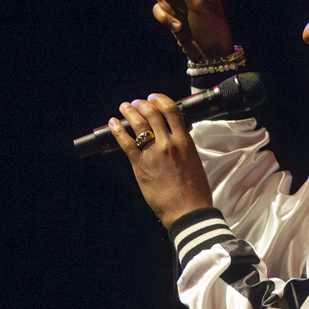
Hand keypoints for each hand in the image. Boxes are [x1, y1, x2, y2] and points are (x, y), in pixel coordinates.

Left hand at [108, 93, 212, 227]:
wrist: (187, 210)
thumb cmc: (195, 191)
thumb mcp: (194, 161)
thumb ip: (183, 147)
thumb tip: (173, 138)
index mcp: (185, 141)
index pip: (171, 110)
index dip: (160, 100)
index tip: (153, 98)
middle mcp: (168, 143)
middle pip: (152, 113)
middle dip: (142, 104)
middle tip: (137, 102)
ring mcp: (153, 153)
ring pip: (138, 124)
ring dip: (129, 112)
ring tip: (125, 107)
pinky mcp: (140, 165)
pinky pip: (125, 143)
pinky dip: (118, 130)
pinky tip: (113, 123)